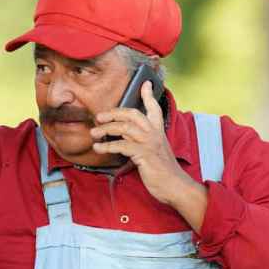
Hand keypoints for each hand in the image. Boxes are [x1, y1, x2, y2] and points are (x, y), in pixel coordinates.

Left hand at [89, 81, 198, 205]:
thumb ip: (144, 143)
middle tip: (99, 117)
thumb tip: (127, 138)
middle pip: (132, 114)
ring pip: (124, 128)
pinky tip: (98, 148)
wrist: (175, 186)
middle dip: (114, 113)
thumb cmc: (163, 171)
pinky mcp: (144, 154)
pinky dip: (107, 146)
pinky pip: (122, 145)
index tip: (145, 83)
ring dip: (106, 129)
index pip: (154, 108)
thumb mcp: (156, 152)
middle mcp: (154, 133)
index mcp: (158, 131)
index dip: (148, 95)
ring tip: (94, 133)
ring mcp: (149, 143)